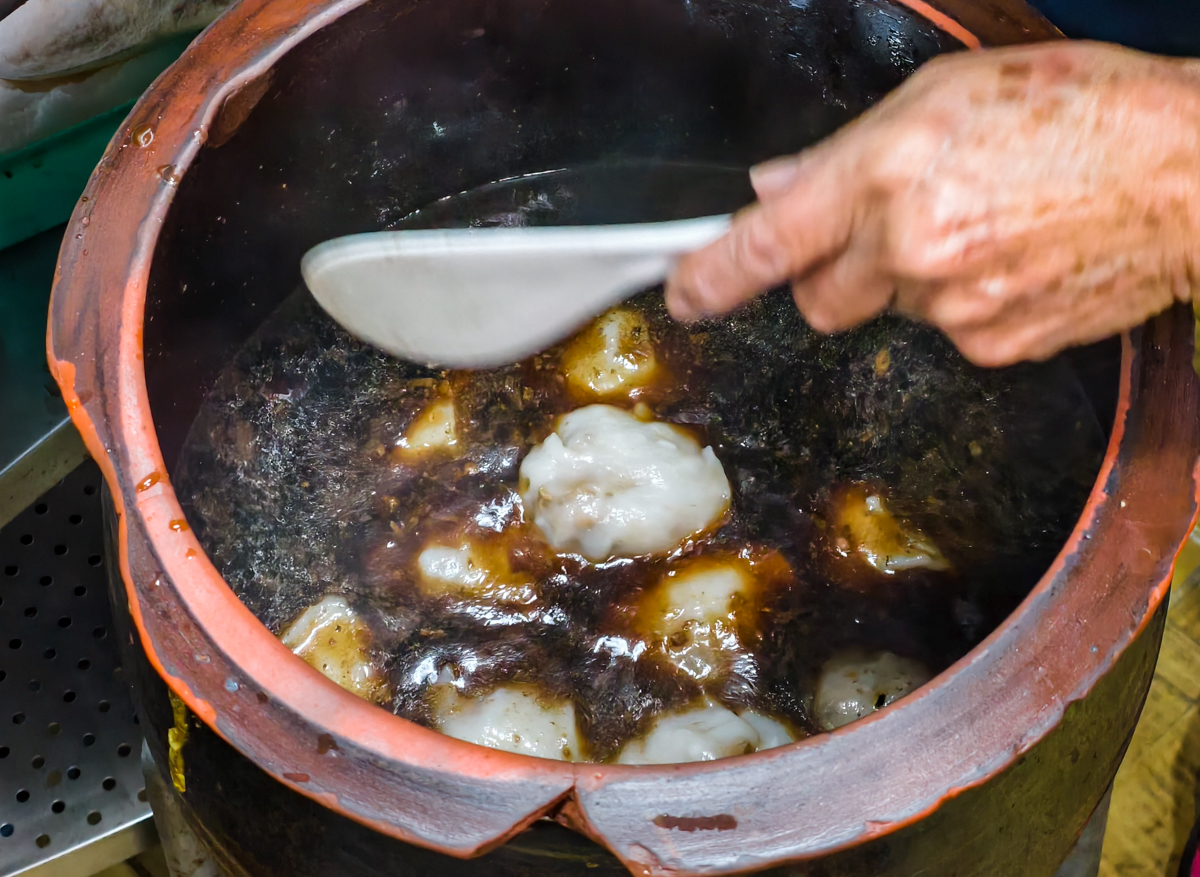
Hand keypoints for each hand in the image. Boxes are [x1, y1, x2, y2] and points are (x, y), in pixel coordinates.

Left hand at [666, 41, 1199, 365]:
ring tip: (977, 227)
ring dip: (905, 281)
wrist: (1185, 173)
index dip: (709, 275)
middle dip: (830, 275)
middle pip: (817, 299)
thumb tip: (779, 185)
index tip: (682, 294)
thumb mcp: (945, 95)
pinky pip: (945, 335)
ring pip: (886, 312)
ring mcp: (951, 306)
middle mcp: (908, 246)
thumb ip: (847, 152)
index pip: (763, 243)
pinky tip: (1009, 259)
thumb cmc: (1079, 113)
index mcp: (884, 173)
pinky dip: (960, 305)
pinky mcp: (993, 346)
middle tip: (882, 235)